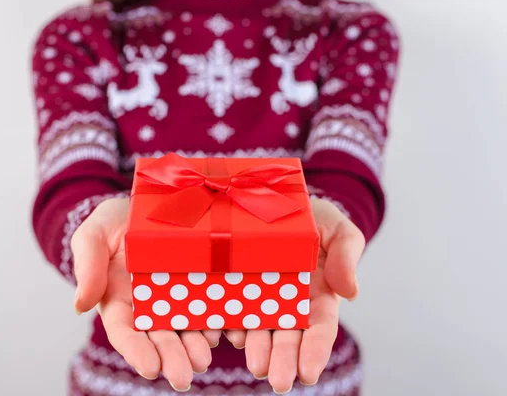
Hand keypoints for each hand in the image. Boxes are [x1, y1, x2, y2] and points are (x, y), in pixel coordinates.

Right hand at [71, 197, 220, 391]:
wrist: (145, 204)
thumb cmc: (113, 222)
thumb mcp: (93, 235)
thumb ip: (87, 267)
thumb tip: (80, 306)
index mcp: (119, 300)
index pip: (125, 331)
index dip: (136, 350)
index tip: (150, 368)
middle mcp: (148, 306)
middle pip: (158, 337)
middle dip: (171, 358)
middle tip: (183, 378)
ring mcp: (175, 297)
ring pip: (185, 328)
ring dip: (194, 346)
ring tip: (204, 360)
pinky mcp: (198, 285)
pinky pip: (209, 306)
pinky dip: (218, 322)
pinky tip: (226, 333)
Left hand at [223, 199, 364, 393]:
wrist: (278, 199)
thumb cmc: (314, 217)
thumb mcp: (338, 229)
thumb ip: (347, 255)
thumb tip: (351, 294)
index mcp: (318, 295)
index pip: (319, 328)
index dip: (315, 351)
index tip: (308, 374)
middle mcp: (288, 303)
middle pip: (288, 337)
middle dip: (284, 360)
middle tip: (278, 382)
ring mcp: (260, 297)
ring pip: (258, 329)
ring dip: (257, 349)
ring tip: (255, 366)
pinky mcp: (234, 287)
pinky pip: (229, 308)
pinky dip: (227, 324)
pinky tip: (225, 335)